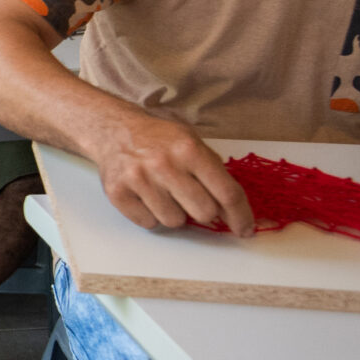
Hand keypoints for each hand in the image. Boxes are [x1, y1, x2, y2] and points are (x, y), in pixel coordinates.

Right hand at [91, 113, 255, 237]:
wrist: (113, 130)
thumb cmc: (158, 139)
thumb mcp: (191, 141)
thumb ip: (213, 171)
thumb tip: (233, 208)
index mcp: (189, 149)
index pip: (226, 192)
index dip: (240, 215)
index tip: (245, 229)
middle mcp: (164, 164)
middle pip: (203, 213)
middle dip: (203, 211)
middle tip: (192, 197)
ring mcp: (139, 179)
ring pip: (174, 222)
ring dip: (174, 212)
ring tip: (164, 192)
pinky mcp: (119, 193)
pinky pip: (149, 223)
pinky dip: (151, 214)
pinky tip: (146, 195)